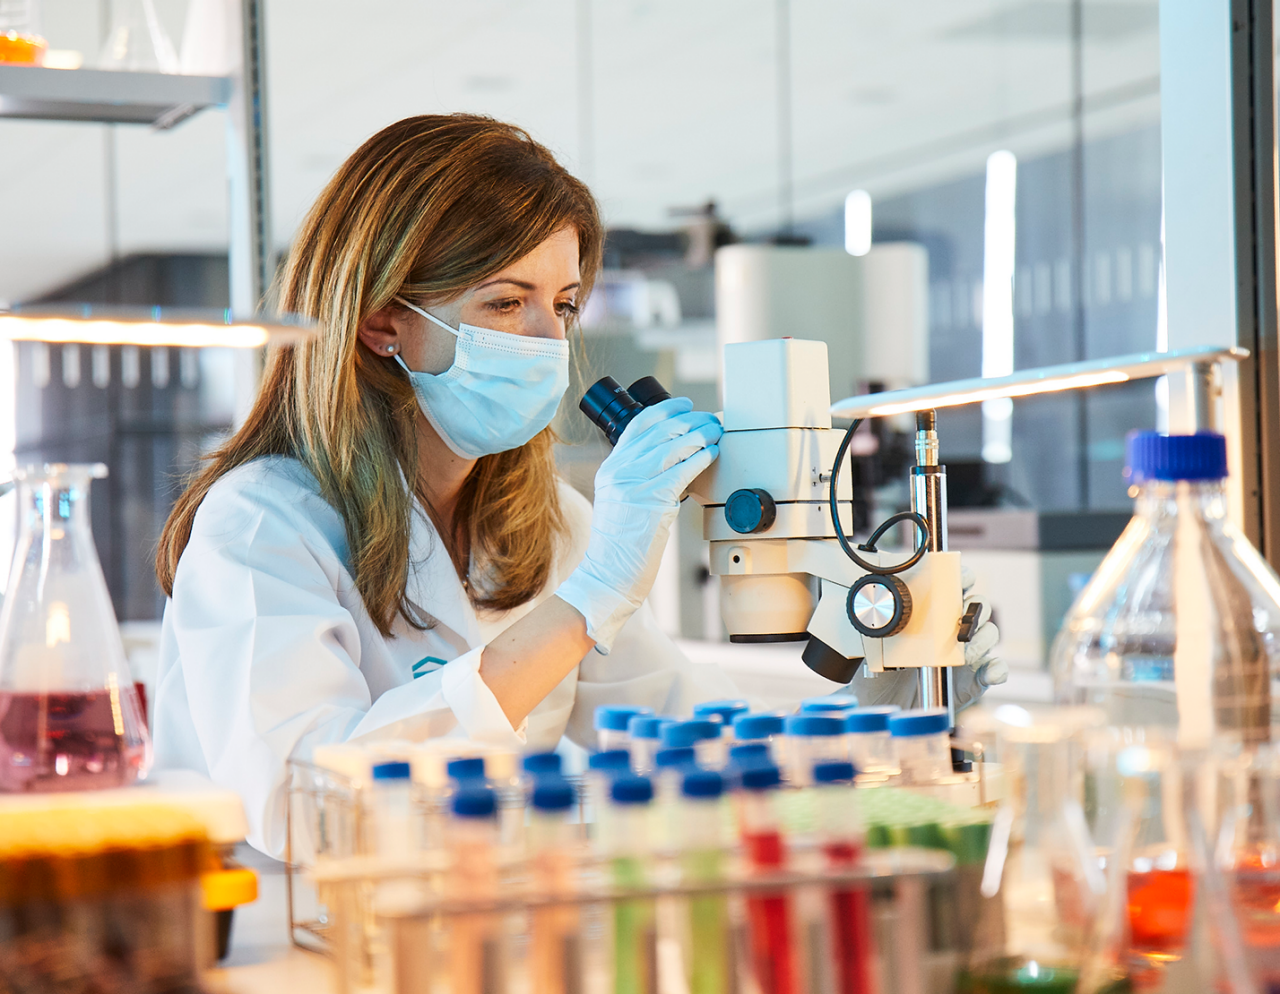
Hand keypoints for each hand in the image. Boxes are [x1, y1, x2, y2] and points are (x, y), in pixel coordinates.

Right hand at [556, 397, 720, 652]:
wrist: (608, 575)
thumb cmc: (619, 546)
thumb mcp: (619, 503)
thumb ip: (636, 480)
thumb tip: (672, 461)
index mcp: (611, 469)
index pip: (638, 426)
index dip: (664, 410)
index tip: (684, 405)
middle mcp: (619, 472)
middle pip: (660, 431)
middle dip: (690, 420)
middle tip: (710, 419)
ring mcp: (634, 485)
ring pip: (673, 446)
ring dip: (700, 434)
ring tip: (716, 431)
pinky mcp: (652, 501)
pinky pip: (682, 470)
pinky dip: (700, 458)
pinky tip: (712, 453)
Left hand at [845, 566, 1003, 709]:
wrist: (885, 708)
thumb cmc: (879, 676)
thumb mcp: (873, 649)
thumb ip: (878, 630)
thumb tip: (877, 614)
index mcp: (930, 615)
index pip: (954, 587)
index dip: (963, 577)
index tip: (962, 578)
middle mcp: (952, 630)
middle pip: (979, 607)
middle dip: (976, 608)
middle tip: (961, 620)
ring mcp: (967, 654)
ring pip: (989, 635)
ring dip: (983, 639)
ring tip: (965, 652)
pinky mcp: (974, 679)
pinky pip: (995, 670)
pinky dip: (996, 670)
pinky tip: (987, 673)